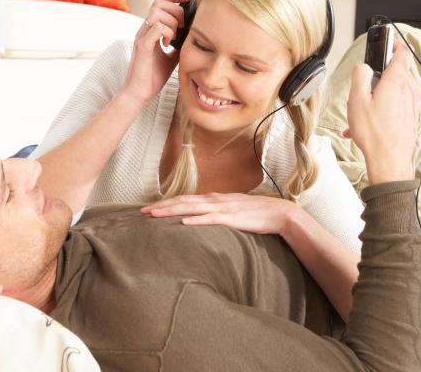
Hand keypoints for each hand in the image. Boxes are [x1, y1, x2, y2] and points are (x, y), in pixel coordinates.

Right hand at [121, 0, 191, 104]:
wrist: (138, 93)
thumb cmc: (152, 77)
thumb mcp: (171, 58)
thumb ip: (178, 46)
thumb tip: (192, 37)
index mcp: (150, 31)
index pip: (159, 3)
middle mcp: (144, 31)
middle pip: (158, 3)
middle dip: (176, 10)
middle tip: (183, 26)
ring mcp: (142, 37)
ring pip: (157, 13)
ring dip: (171, 22)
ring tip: (174, 37)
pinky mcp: (142, 46)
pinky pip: (156, 28)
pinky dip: (166, 32)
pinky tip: (168, 44)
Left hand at [141, 192, 294, 234]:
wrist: (278, 213)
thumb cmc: (255, 213)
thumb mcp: (231, 211)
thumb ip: (215, 213)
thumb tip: (200, 219)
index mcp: (213, 199)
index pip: (184, 199)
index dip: (166, 203)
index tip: (149, 209)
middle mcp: (214, 200)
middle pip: (182, 202)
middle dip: (162, 206)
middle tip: (142, 212)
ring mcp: (223, 208)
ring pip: (192, 208)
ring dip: (172, 211)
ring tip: (155, 215)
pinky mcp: (232, 218)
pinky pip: (211, 219)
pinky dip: (196, 220)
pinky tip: (184, 222)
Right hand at [343, 39, 420, 183]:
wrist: (389, 160)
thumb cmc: (373, 132)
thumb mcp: (356, 100)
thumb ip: (360, 77)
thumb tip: (364, 67)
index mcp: (397, 82)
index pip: (402, 54)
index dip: (394, 45)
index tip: (386, 43)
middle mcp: (409, 91)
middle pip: (398, 72)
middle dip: (380, 74)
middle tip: (364, 83)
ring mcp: (412, 105)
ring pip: (396, 90)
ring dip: (380, 94)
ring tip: (361, 110)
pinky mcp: (411, 117)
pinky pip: (397, 105)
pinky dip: (383, 108)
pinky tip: (366, 124)